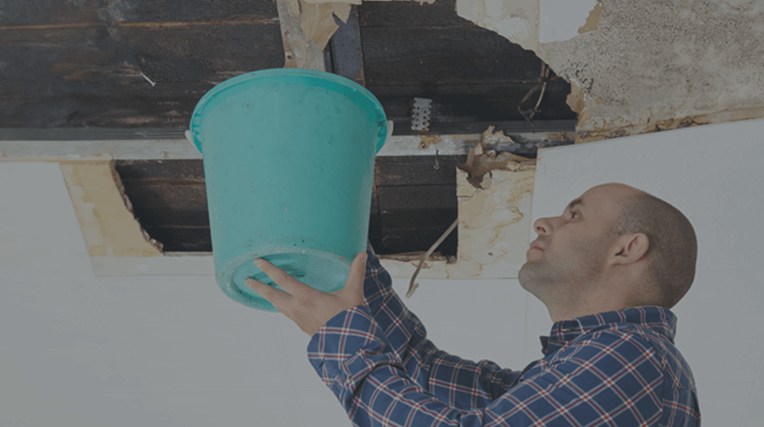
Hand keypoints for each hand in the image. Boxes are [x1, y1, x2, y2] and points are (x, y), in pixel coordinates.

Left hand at [245, 252, 367, 335]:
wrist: (348, 347)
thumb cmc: (350, 319)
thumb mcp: (353, 293)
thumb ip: (356, 272)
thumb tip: (362, 255)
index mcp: (308, 297)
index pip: (284, 280)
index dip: (269, 270)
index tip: (257, 262)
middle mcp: (299, 308)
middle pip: (273, 296)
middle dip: (259, 287)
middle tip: (247, 280)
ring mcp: (299, 319)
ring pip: (278, 306)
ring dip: (268, 297)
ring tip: (261, 291)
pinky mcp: (303, 327)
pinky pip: (287, 313)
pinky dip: (280, 306)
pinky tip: (283, 305)